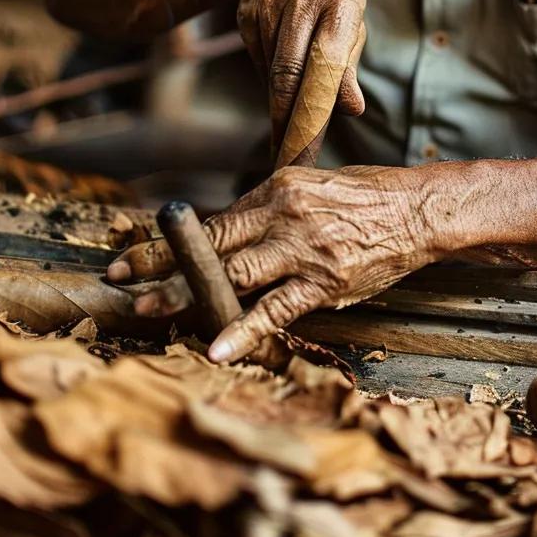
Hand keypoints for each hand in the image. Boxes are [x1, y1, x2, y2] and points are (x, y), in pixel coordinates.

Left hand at [106, 163, 449, 360]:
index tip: (127, 254)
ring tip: (149, 311)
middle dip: (159, 265)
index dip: (165, 240)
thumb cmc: (365, 198)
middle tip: (118, 283)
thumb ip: (268, 212)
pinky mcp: (324, 282)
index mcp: (276, 189)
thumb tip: (224, 236)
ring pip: (233, 274)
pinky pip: (277, 309)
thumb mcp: (310, 189)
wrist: (418, 209)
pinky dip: (244, 329)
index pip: (210, 219)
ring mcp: (303, 250)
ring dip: (187, 293)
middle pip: (210, 244)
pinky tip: (217, 347)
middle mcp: (283, 215)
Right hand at [225, 0, 366, 164]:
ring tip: (287, 129)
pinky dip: (268, 82)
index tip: (311, 142)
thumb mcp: (349, 24)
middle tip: (290, 154)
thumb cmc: (328, 0)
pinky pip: (257, 61)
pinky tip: (279, 86)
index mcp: (342, 0)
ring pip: (270, 71)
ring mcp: (270, 4)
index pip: (327, 61)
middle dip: (287, 119)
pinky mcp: (247, 14)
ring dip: (279, 104)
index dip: (317, 104)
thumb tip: (353, 108)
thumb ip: (348, 67)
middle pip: (288, 72)